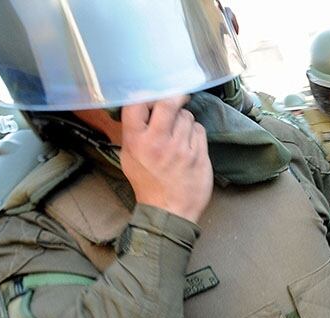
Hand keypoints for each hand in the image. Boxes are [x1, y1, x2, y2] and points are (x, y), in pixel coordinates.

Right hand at [120, 96, 212, 222]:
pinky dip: (196, 133)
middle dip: (174, 98)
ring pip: (187, 116)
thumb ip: (134, 131)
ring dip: (185, 119)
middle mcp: (158, 142)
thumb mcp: (129, 157)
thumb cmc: (148, 183)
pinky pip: (200, 130)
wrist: (168, 211)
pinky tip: (190, 144)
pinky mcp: (199, 155)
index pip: (137, 104)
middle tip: (178, 98)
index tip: (154, 95)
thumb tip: (142, 105)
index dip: (147, 94)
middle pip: (168, 103)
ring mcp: (181, 149)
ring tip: (180, 133)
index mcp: (136, 141)